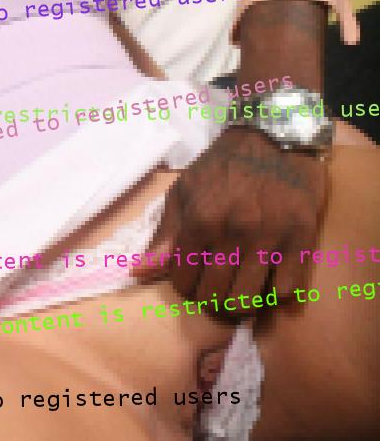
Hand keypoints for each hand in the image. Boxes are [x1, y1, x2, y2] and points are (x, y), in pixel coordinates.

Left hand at [134, 126, 329, 314]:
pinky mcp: (302, 240)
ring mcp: (270, 238)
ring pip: (247, 301)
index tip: (193, 277)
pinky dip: (271, 295)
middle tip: (216, 287)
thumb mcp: (184, 191)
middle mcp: (234, 231)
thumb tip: (138, 273)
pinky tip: (265, 280)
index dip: (185, 285)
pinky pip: (283, 292)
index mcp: (201, 219)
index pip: (183, 281)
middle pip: (214, 297)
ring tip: (238, 290)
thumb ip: (164, 235)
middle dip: (210, 298)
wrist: (275, 137)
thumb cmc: (223, 166)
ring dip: (238, 303)